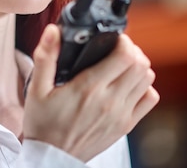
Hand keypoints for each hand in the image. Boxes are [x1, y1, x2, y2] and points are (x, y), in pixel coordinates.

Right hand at [23, 24, 159, 161]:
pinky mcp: (126, 125)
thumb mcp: (37, 89)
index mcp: (89, 88)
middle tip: (115, 49)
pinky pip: (150, 99)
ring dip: (137, 66)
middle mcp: (110, 101)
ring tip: (120, 64)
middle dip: (131, 50)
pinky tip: (126, 85)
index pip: (125, 55)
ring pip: (148, 79)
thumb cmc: (43, 123)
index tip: (111, 38)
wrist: (51, 156)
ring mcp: (121, 114)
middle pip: (141, 64)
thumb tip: (53, 31)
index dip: (122, 40)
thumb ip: (46, 57)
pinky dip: (143, 87)